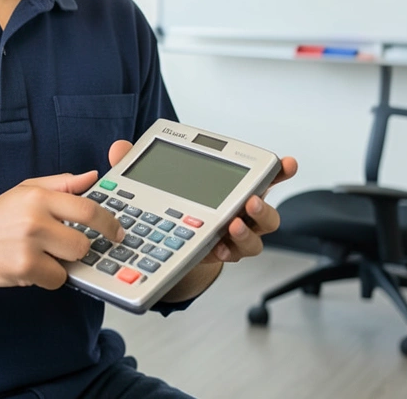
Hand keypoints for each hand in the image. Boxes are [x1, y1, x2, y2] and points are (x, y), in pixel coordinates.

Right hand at [0, 172, 125, 289]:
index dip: (108, 223)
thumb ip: (62, 184)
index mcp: (39, 196)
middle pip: (83, 242)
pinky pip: (56, 280)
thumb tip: (92, 177)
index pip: (87, 208)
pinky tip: (31, 266)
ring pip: (71, 262)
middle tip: (63, 245)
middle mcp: (35, 218)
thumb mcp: (26, 190)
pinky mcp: (24, 268)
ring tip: (43, 254)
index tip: (118, 232)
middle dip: (79, 247)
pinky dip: (48, 277)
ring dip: (63, 263)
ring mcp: (29, 244)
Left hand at [106, 140, 298, 263]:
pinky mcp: (218, 254)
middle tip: (252, 202)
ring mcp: (231, 237)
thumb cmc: (167, 203)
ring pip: (255, 240)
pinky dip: (228, 253)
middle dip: (264, 207)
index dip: (278, 171)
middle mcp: (238, 213)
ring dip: (247, 234)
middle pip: (266, 213)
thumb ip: (136, 163)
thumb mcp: (149, 180)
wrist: (164, 242)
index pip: (258, 177)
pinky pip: (232, 256)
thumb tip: (119, 149)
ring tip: (231, 227)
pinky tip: (218, 249)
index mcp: (228, 188)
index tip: (288, 163)